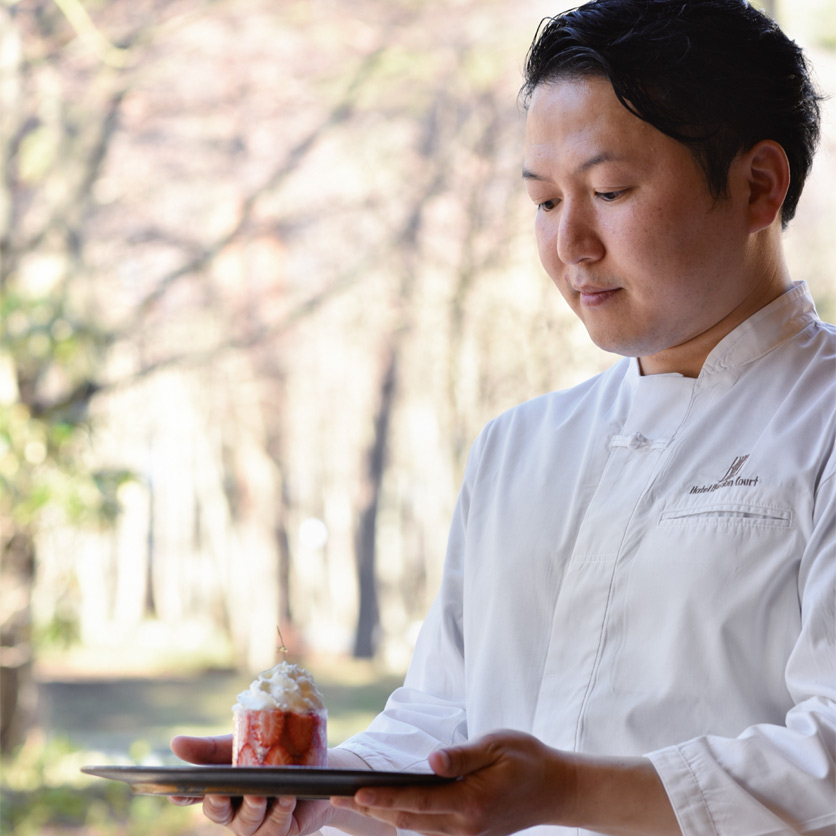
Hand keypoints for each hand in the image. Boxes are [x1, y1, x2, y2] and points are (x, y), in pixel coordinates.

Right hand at [169, 734, 335, 835]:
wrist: (321, 765)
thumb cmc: (277, 752)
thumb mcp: (245, 743)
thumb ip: (211, 748)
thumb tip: (174, 743)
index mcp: (223, 786)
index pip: (196, 793)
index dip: (184, 794)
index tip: (175, 792)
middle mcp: (235, 808)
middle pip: (217, 812)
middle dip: (218, 803)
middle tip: (221, 791)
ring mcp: (256, 823)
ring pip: (246, 823)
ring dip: (252, 808)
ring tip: (261, 794)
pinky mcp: (279, 831)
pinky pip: (275, 829)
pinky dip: (280, 813)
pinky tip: (287, 798)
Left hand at [331, 730, 574, 835]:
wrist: (558, 789)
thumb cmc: (528, 759)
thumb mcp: (496, 746)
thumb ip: (461, 756)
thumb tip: (429, 761)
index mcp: (470, 801)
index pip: (416, 802)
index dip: (384, 799)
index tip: (356, 794)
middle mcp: (466, 824)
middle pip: (410, 820)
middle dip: (374, 810)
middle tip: (340, 798)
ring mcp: (469, 833)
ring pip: (419, 829)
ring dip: (388, 817)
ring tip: (359, 803)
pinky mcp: (472, 833)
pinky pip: (434, 831)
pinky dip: (411, 821)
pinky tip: (395, 811)